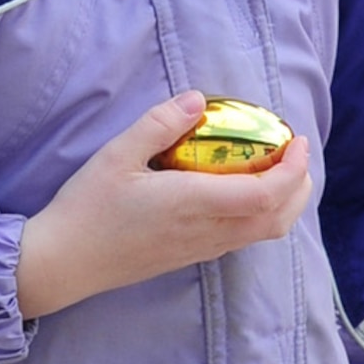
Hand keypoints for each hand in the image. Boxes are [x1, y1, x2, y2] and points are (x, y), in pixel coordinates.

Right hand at [15, 90, 311, 319]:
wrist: (64, 263)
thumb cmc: (86, 208)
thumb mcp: (116, 155)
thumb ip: (159, 124)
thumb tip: (198, 100)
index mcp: (192, 204)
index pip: (265, 194)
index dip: (292, 169)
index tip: (295, 139)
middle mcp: (205, 232)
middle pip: (277, 220)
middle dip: (299, 188)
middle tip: (295, 154)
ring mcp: (200, 249)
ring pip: (263, 234)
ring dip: (284, 203)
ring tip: (277, 170)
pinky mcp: (190, 257)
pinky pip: (242, 239)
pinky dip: (261, 215)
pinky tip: (242, 191)